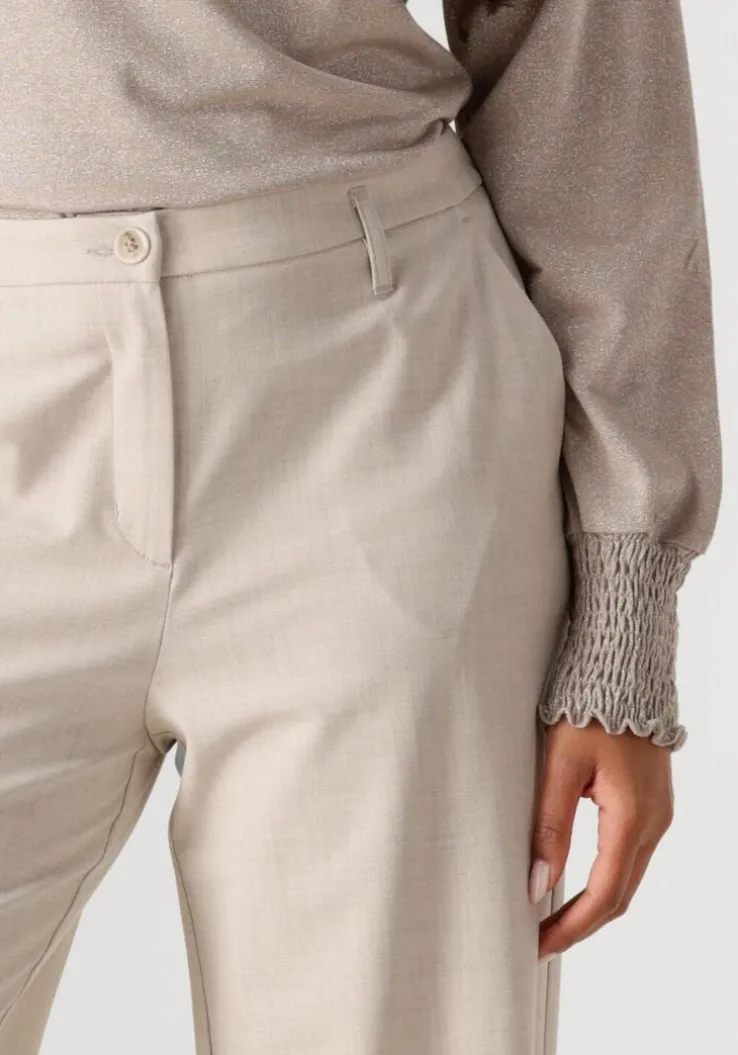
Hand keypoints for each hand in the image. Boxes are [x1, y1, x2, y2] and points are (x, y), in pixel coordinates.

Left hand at [529, 717, 674, 961]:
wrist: (624, 670)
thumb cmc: (588, 709)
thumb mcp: (559, 765)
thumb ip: (550, 826)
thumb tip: (537, 884)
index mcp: (632, 818)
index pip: (603, 894)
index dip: (571, 927)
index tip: (537, 945)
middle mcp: (654, 823)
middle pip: (620, 895)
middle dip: (580, 923)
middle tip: (538, 940)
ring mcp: (657, 814)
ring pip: (627, 877)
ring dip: (593, 904)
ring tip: (551, 917)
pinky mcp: (651, 804)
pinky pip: (630, 855)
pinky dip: (604, 879)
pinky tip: (576, 882)